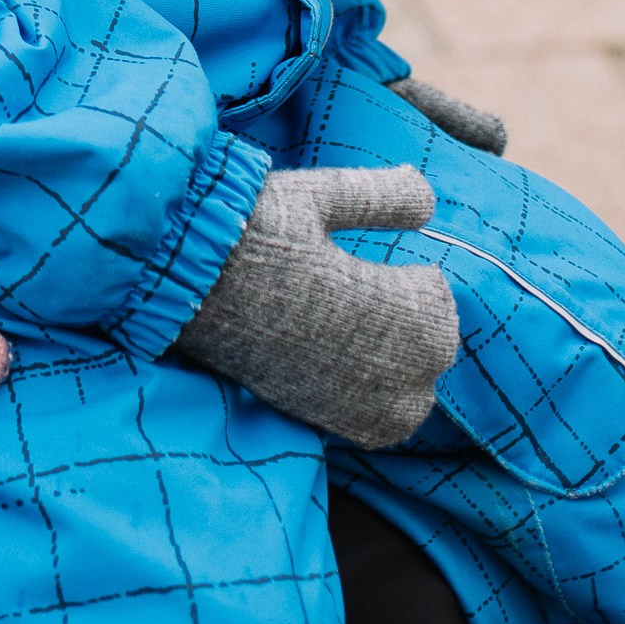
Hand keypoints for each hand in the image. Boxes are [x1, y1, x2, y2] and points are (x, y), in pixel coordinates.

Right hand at [174, 166, 456, 447]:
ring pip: (415, 399)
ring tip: (365, 333)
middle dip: (413, 320)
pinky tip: (350, 372)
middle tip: (370, 289)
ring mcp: (356, 401)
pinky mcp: (321, 419)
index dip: (413, 275)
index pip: (440, 299)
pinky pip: (378, 429)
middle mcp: (390, 366)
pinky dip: (377, 403)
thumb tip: (428, 194)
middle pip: (435, 350)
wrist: (184, 279)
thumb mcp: (319, 196)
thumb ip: (381, 195)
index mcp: (399, 307)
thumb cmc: (253, 228)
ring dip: (403, 368)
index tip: (385, 261)